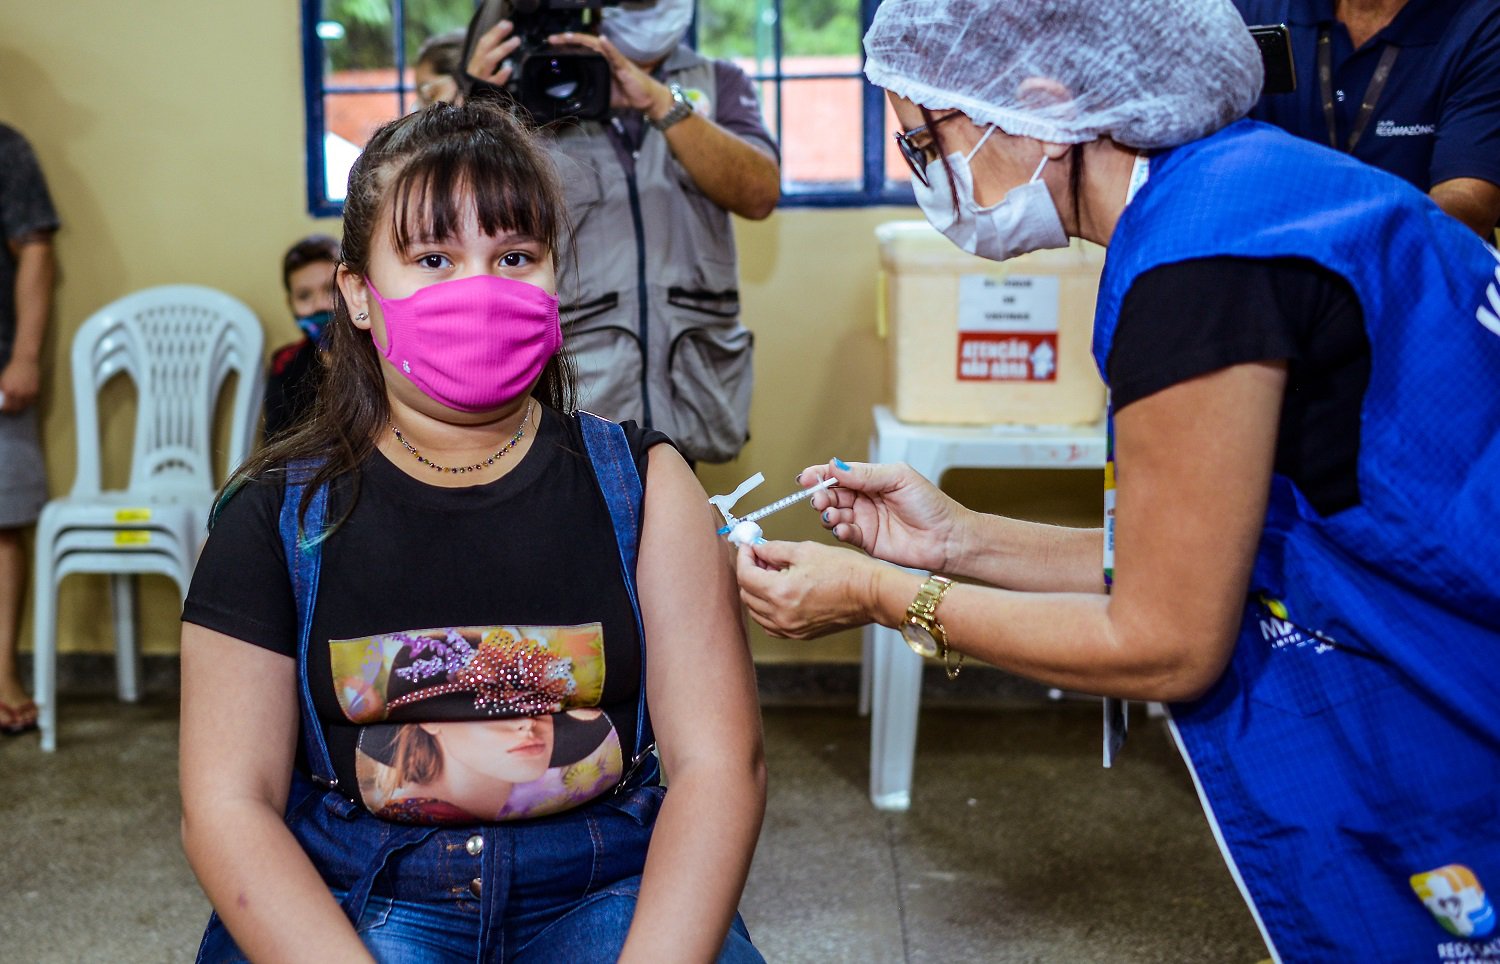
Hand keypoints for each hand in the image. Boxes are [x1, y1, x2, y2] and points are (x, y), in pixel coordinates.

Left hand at [0, 357, 39, 412]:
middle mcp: (19, 393)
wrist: (25, 362)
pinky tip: (25, 400)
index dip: (5, 410)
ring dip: (21, 407)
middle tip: (11, 411)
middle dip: (13, 411)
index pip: (7, 407)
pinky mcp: (35, 391)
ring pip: (25, 406)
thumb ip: (2, 390)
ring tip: (18, 406)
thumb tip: (1, 397)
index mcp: (9, 391)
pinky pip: (31, 401)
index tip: (4, 410)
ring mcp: (28, 393)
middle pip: (16, 409)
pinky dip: (28, 402)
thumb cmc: (11, 370)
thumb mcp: (2, 380)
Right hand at [465, 19, 522, 88]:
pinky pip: (493, 82)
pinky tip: (508, 69)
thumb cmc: (480, 91)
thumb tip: (506, 50)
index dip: (494, 32)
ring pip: (489, 60)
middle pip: (485, 47)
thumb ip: (491, 63)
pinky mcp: (485, 91)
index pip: (483, 43)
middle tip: (509, 26)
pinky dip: (500, 75)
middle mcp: (476, 68)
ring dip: (503, 49)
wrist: (471, 109)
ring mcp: (479, 79)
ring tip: (515, 41)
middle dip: (497, 34)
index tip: (505, 24)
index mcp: (476, 63)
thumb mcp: (483, 75)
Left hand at [548, 32, 672, 116]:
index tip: (552, 45)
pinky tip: (603, 40)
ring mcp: (615, 60)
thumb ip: (593, 94)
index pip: (582, 50)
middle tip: (552, 39)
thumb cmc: (628, 95)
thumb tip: (577, 103)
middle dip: (568, 40)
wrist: (646, 100)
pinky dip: (609, 47)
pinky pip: (615, 55)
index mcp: (600, 63)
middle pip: (585, 44)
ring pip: (596, 45)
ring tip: (568, 36)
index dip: (567, 46)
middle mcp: (606, 58)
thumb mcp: (605, 96)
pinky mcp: (624, 66)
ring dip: (582, 40)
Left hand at [735, 541, 890, 638]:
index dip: (744, 557)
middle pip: (747, 594)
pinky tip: (780, 594)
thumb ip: (775, 550)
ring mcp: (790, 628)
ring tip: (772, 574)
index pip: (745, 575)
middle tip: (760, 557)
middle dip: (749, 572)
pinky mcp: (800, 634)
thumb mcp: (806, 550)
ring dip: (757, 592)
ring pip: (756, 612)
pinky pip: (770, 625)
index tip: (748, 548)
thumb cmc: (846, 571)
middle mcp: (782, 615)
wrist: (871, 594)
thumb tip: (757, 549)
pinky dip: (767, 610)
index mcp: (781, 592)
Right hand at [798, 460, 965, 572]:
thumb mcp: (898, 478)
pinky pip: (844, 534)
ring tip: (833, 514)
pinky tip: (844, 529)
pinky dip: (840, 531)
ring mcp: (864, 520)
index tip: (806, 478)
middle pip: (831, 494)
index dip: (820, 474)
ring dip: (828, 513)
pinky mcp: (866, 542)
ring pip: (833, 514)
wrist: (947, 538)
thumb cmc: (930, 504)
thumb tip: (835, 465)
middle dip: (820, 495)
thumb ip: (866, 474)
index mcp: (871, 479)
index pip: (839, 474)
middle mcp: (864, 499)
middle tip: (819, 499)